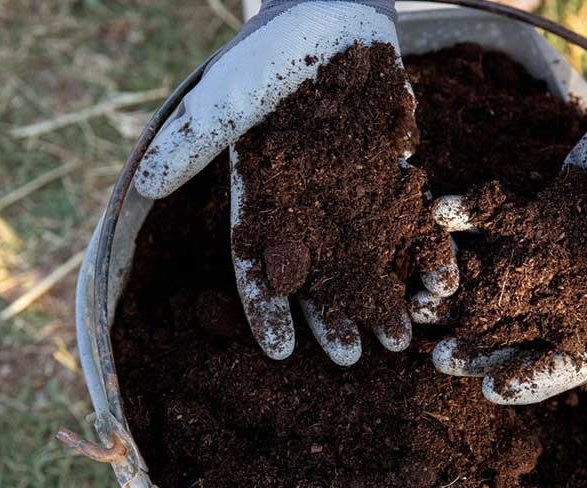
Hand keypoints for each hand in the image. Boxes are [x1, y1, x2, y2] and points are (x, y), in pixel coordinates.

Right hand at [132, 1, 457, 363]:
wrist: (327, 16)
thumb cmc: (267, 57)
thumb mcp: (225, 96)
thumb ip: (193, 140)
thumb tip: (146, 182)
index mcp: (262, 204)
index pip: (258, 267)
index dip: (266, 311)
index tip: (280, 352)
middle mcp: (305, 210)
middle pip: (318, 277)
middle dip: (334, 317)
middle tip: (353, 356)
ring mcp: (350, 196)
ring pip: (366, 261)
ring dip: (382, 298)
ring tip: (402, 337)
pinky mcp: (390, 176)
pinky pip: (408, 222)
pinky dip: (423, 251)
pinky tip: (440, 282)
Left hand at [415, 94, 586, 404]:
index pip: (578, 359)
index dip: (538, 377)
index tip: (494, 389)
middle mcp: (578, 291)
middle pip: (526, 332)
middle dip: (483, 348)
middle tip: (441, 358)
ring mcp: (549, 258)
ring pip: (497, 286)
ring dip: (458, 295)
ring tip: (418, 304)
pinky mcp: (527, 221)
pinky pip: (488, 227)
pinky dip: (462, 222)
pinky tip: (433, 218)